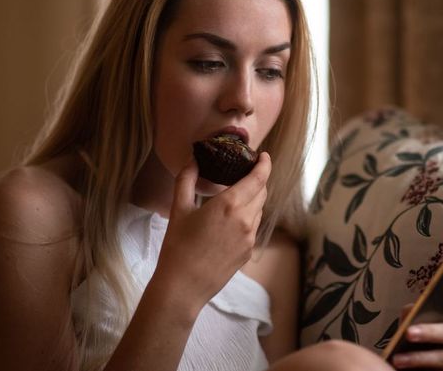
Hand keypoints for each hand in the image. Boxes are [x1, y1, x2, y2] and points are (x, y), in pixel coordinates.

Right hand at [156, 152, 270, 305]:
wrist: (183, 287)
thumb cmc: (177, 247)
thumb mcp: (178, 209)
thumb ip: (186, 180)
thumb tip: (193, 160)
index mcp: (230, 204)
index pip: (258, 178)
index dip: (264, 164)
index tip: (263, 155)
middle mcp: (245, 219)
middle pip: (262, 192)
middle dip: (258, 179)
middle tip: (246, 171)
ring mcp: (250, 237)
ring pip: (259, 209)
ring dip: (253, 198)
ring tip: (237, 194)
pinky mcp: (248, 251)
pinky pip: (254, 227)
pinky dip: (248, 216)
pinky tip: (232, 218)